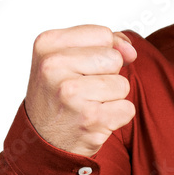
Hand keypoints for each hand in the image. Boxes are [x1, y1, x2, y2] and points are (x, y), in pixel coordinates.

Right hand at [24, 24, 136, 155]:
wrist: (43, 140)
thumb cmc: (59, 96)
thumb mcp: (68, 58)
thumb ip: (103, 43)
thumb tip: (130, 51)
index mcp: (47, 44)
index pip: (102, 34)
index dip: (103, 52)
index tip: (83, 69)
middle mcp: (54, 67)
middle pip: (114, 59)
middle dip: (108, 75)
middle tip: (84, 90)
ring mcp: (71, 93)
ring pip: (122, 84)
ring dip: (112, 98)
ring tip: (88, 105)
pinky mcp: (90, 118)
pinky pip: (127, 108)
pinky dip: (117, 117)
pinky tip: (94, 120)